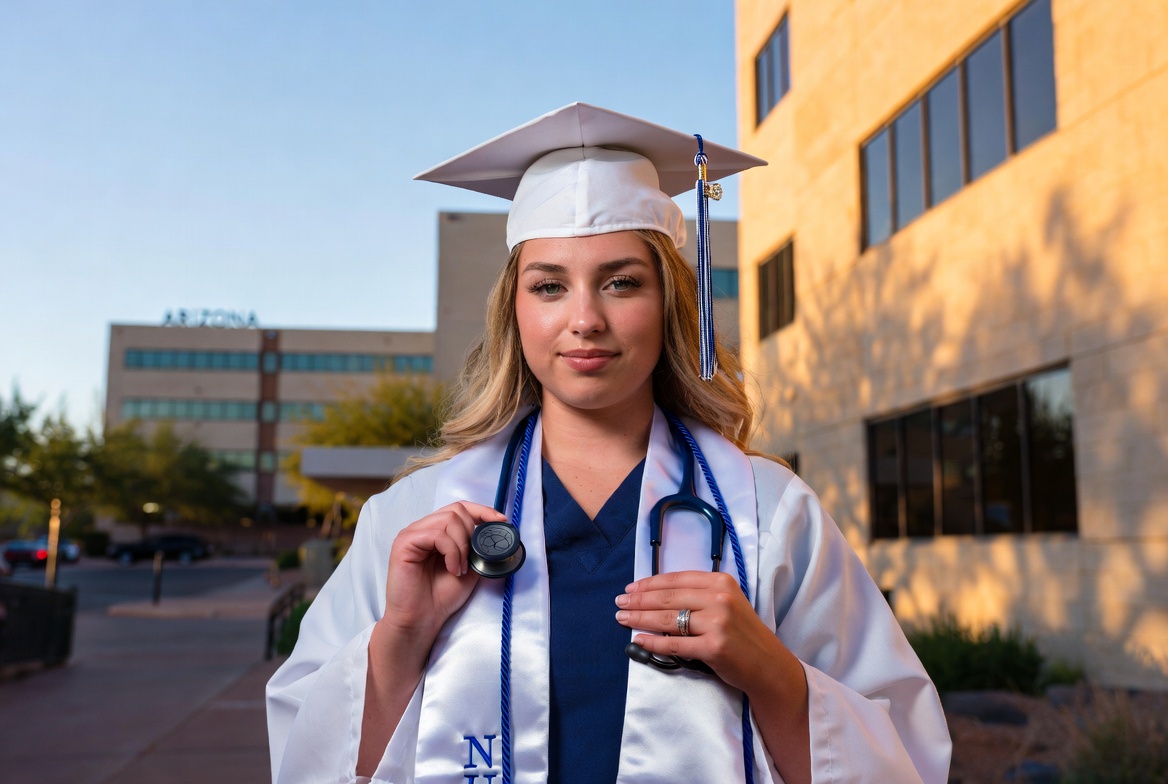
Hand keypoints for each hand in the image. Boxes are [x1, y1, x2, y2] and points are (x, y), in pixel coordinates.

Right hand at [376, 501, 505, 666]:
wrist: (421, 620)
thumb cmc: (441, 597)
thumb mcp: (470, 568)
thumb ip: (478, 548)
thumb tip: (497, 534)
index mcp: (436, 531)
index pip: (460, 508)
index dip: (483, 511)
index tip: (501, 521)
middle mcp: (423, 528)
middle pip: (456, 510)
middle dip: (471, 534)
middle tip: (470, 560)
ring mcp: (412, 534)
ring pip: (448, 520)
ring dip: (461, 546)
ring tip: (460, 569)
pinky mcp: (404, 543)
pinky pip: (436, 535)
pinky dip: (451, 552)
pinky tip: (452, 569)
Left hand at [614, 570, 790, 694]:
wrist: (767, 664)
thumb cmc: (742, 633)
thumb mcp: (726, 603)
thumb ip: (698, 596)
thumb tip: (655, 594)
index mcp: (721, 582)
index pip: (676, 579)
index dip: (649, 583)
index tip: (631, 588)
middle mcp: (719, 599)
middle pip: (668, 597)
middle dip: (638, 600)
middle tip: (619, 602)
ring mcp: (717, 623)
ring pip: (667, 619)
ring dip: (639, 618)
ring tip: (622, 618)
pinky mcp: (713, 648)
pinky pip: (674, 644)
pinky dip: (652, 642)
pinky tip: (637, 639)